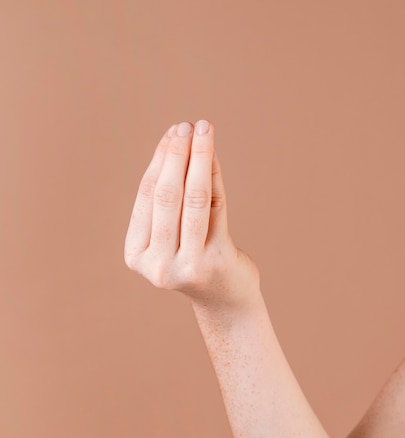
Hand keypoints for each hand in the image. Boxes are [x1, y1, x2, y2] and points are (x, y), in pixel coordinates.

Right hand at [124, 120, 259, 311]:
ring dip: (198, 159)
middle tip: (186, 126)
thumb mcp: (171, 234)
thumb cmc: (194, 259)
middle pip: (167, 196)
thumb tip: (175, 142)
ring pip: (193, 200)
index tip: (171, 133)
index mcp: (136, 255)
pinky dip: (215, 177)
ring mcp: (187, 265)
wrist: (223, 299)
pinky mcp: (215, 261)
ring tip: (203, 130)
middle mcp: (157, 264)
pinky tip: (214, 155)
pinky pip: (216, 209)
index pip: (147, 197)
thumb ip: (169, 199)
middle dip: (177, 155)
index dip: (160, 161)